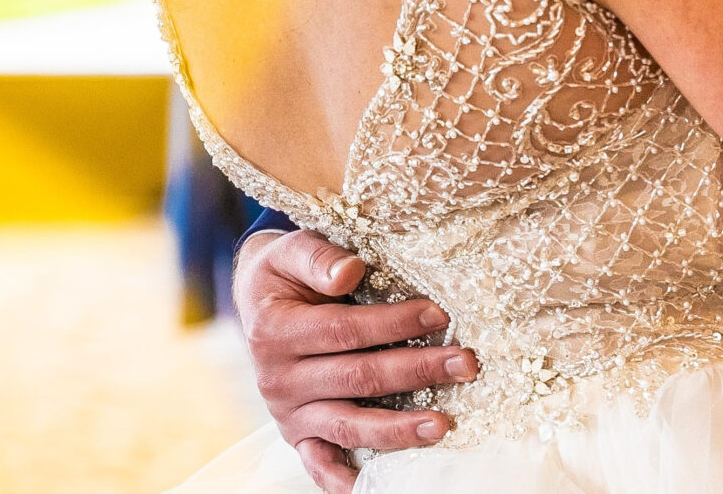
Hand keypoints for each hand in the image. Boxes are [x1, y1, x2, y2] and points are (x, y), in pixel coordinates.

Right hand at [234, 230, 476, 491]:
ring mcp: (287, 413)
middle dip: (416, 370)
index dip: (392, 324)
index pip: (344, 331)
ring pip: (348, 425)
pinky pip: (319, 463)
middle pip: (357, 378)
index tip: (438, 314)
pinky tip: (370, 485)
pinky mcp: (296, 435)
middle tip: (465, 363)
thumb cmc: (285, 274)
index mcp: (274, 330)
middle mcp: (277, 378)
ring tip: (442, 425)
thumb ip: (318, 257)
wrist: (258, 302)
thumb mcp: (290, 251)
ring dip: (398, 428)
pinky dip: (341, 479)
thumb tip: (351, 272)